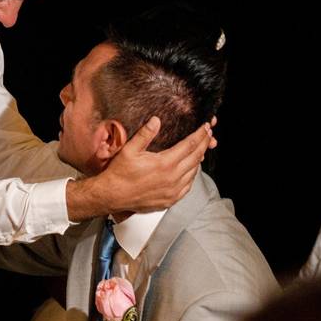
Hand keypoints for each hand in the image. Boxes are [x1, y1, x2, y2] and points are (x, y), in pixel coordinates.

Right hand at [66, 117, 210, 219]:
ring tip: (200, 150)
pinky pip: (187, 187)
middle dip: (204, 144)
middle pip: (196, 158)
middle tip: (208, 135)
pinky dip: (192, 176)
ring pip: (194, 172)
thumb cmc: (119, 173)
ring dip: (199, 160)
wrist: (112, 196)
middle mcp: (172, 178)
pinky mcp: (170, 200)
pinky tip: (190, 170)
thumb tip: (156, 120)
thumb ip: (145, 134)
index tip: (205, 127)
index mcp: (165, 164)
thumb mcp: (129, 150)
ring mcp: (173, 191)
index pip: (190, 145)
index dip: (200, 135)